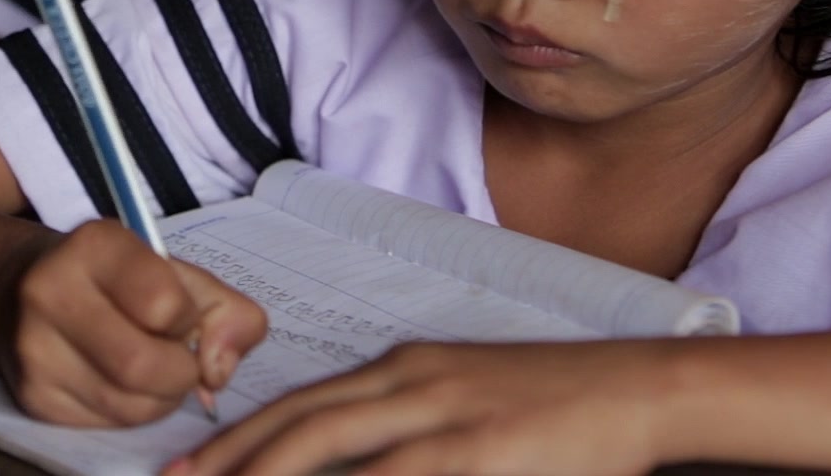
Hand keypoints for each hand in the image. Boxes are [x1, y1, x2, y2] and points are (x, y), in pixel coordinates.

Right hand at [0, 219, 268, 427]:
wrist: (24, 290)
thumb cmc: (116, 279)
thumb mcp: (175, 272)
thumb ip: (225, 310)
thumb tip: (219, 369)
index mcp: (95, 245)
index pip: (163, 304)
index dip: (187, 319)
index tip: (179, 314)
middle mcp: (51, 292)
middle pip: (142, 365)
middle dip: (180, 373)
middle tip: (179, 359)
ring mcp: (35, 349)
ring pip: (128, 405)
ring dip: (161, 398)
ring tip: (152, 370)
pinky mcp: (33, 395)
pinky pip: (107, 424)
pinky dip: (132, 412)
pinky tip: (121, 383)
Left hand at [173, 340, 673, 475]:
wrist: (639, 388)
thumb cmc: (555, 402)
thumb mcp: (466, 397)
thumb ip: (408, 421)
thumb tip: (359, 458)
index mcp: (405, 366)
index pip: (302, 402)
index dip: (240, 437)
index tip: (192, 468)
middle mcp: (412, 383)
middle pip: (300, 425)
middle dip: (232, 460)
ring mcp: (443, 418)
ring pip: (333, 453)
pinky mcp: (475, 452)